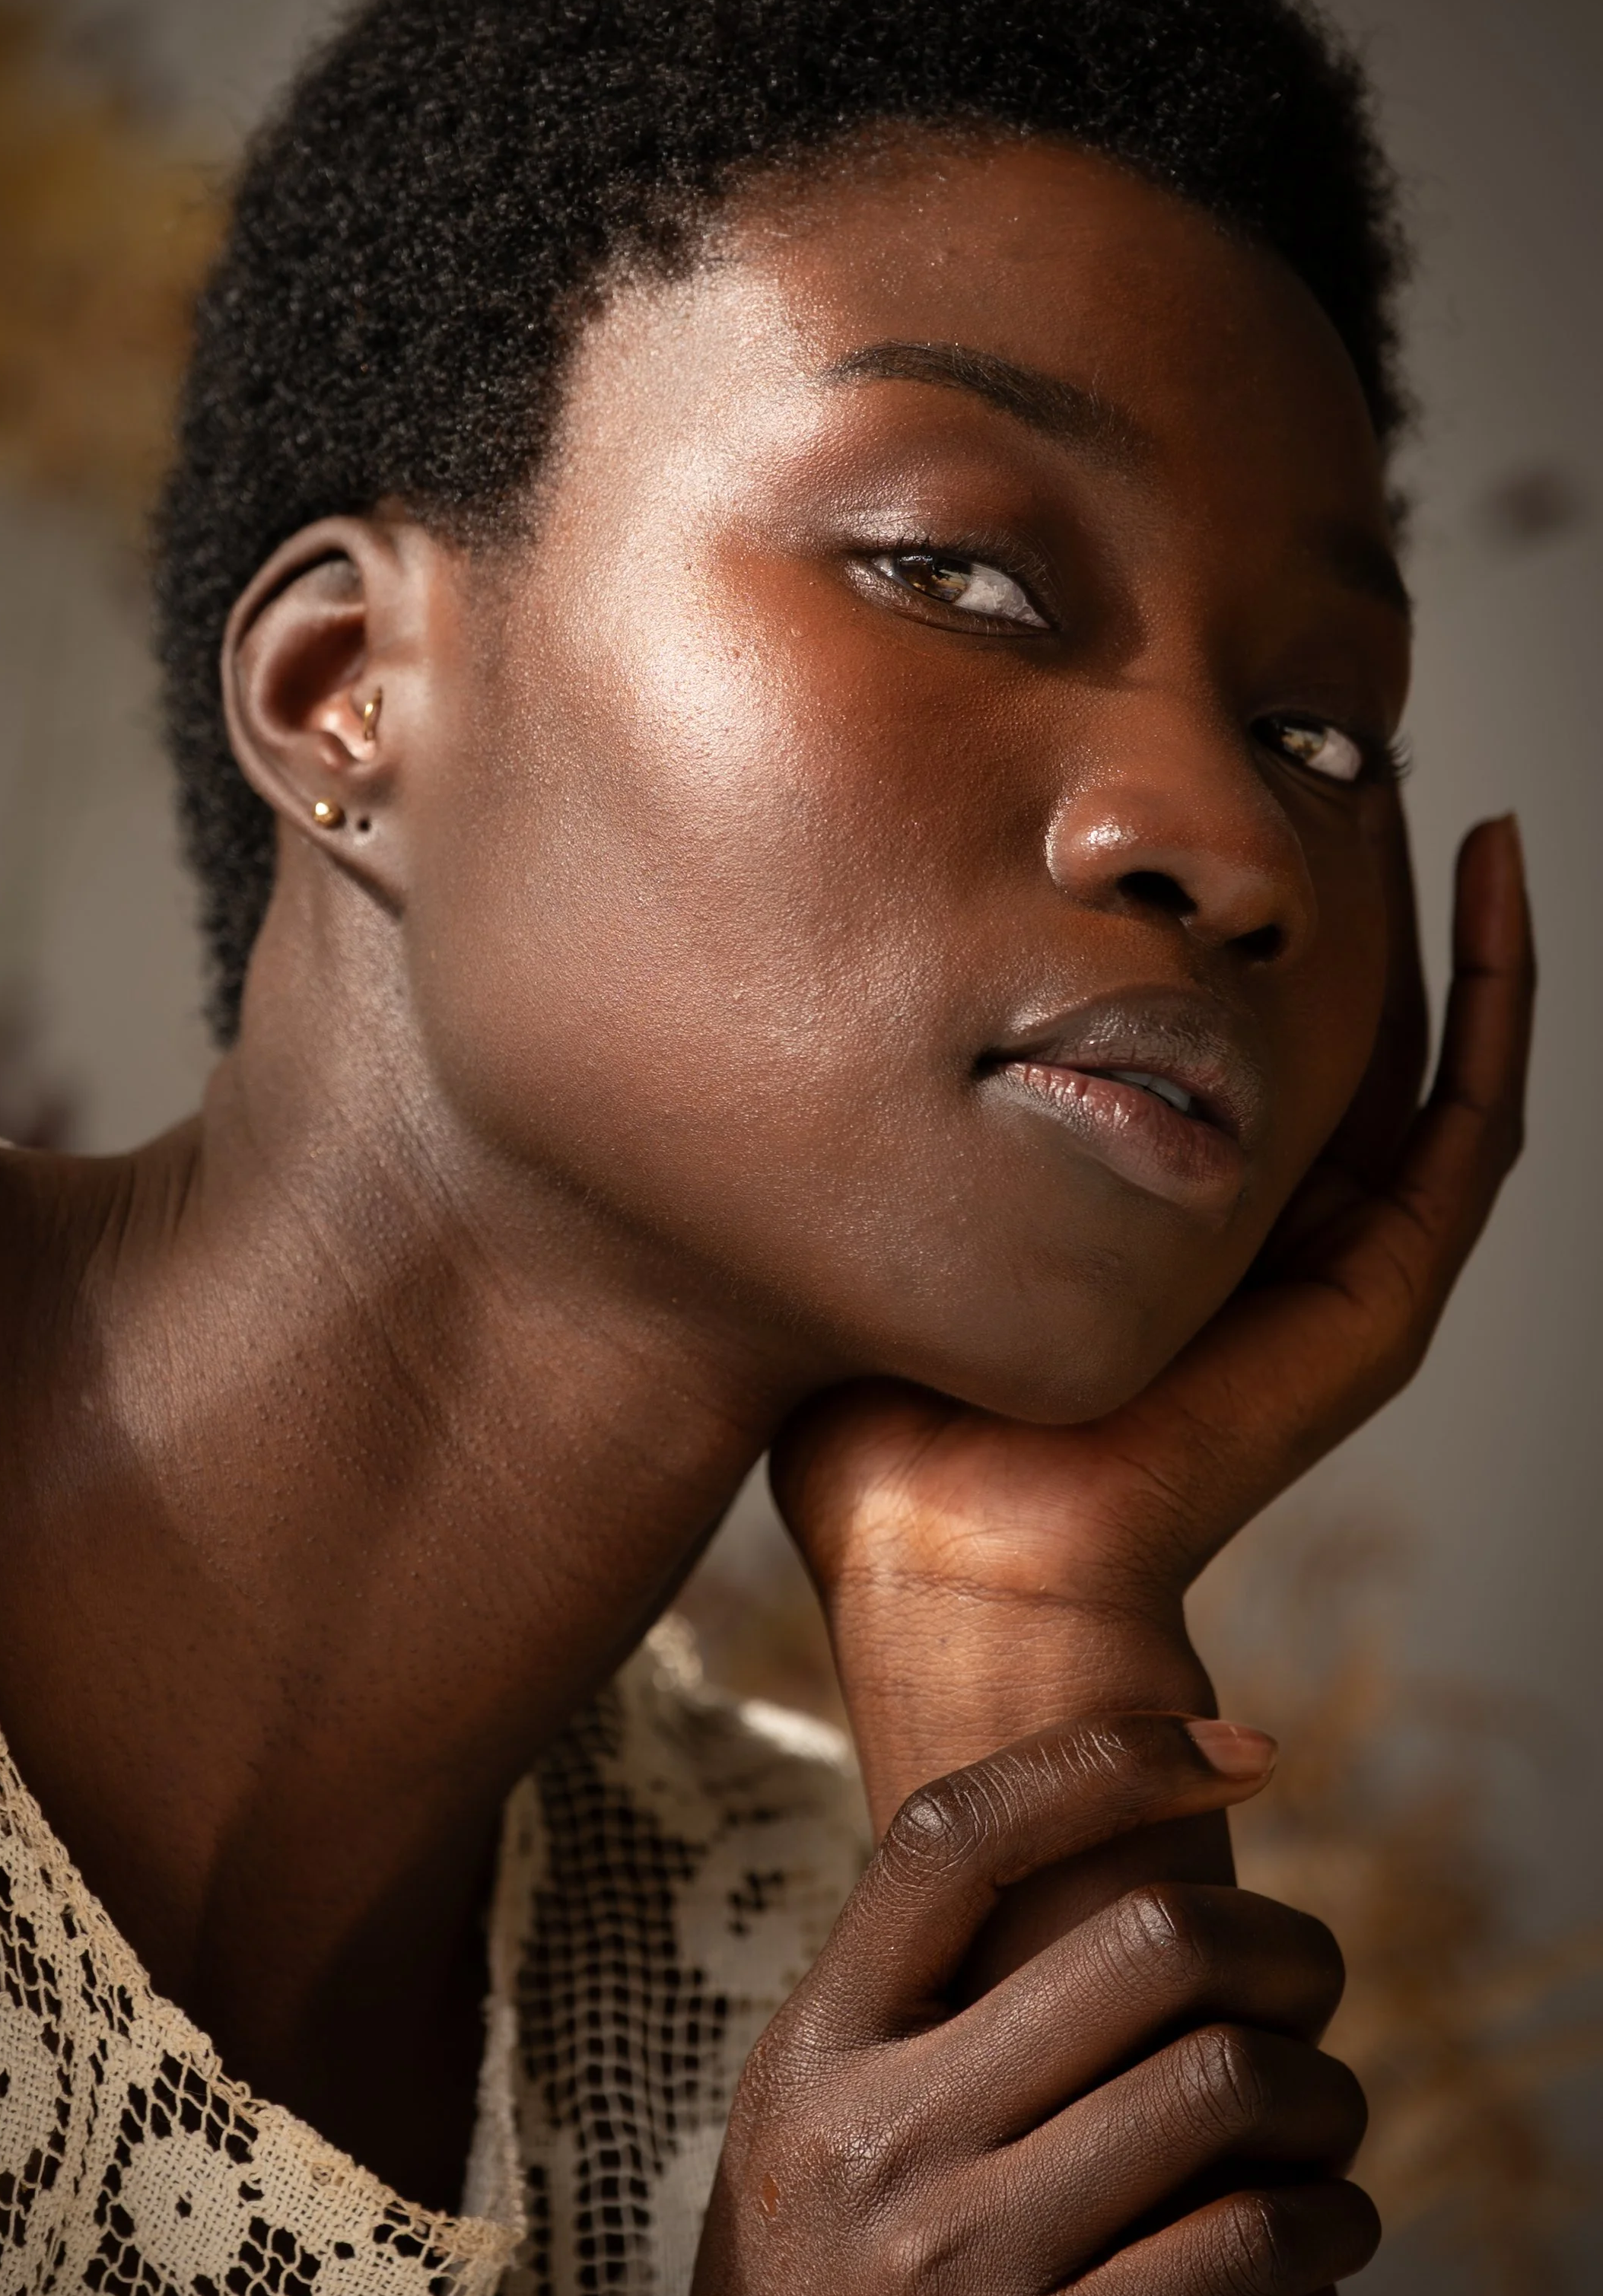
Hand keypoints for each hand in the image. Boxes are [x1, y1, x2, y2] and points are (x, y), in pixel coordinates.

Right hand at [618, 1715, 1374, 2295]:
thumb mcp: (807, 2135)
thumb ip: (905, 2017)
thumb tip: (1092, 1874)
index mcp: (815, 2047)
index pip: (959, 1834)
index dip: (1110, 1760)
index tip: (1240, 1751)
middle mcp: (875, 2133)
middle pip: (1144, 1946)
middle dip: (1284, 1948)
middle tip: (1315, 1985)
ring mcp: (950, 2262)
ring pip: (1225, 2087)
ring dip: (1328, 2095)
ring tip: (1329, 2121)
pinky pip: (1246, 2254)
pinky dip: (1333, 2225)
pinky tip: (1332, 2228)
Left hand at [772, 818, 1532, 1821]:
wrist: (948, 1558)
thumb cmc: (881, 1426)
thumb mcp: (880, 1225)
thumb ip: (878, 1128)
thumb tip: (796, 990)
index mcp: (1153, 1216)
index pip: (1222, 1035)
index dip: (1227, 914)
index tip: (1187, 793)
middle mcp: (1255, 1233)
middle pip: (1332, 1022)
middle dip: (1336, 882)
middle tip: (1313, 737)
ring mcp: (1330, 1264)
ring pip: (1421, 1045)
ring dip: (1431, 907)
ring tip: (1407, 764)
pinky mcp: (1380, 1295)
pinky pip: (1473, 1117)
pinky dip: (1499, 990)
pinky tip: (1493, 864)